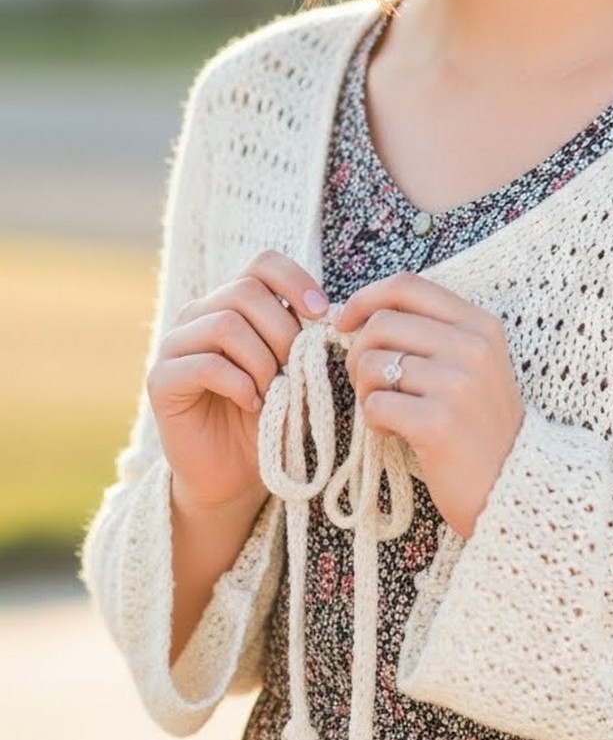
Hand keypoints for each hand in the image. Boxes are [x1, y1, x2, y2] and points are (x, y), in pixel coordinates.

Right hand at [147, 249, 328, 513]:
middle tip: (292, 370)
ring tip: (271, 392)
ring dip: (261, 361)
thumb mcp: (293, 371)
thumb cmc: (267, 418)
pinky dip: (239, 384)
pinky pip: (205, 364)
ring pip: (226, 324)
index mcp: (232, 303)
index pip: (262, 263)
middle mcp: (198, 314)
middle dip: (281, 331)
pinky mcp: (160, 379)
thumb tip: (325, 312)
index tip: (321, 312)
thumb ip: (301, 338)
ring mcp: (174, 345)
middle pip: (245, 291)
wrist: (231, 475)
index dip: (294, 280)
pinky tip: (251, 404)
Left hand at [337, 271, 525, 541]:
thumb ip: (432, 335)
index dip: (366, 298)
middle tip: (367, 382)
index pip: (408, 286)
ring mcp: (457, 384)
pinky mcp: (437, 423)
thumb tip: (362, 316)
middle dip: (358, 352)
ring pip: (372, 364)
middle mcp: (472, 347)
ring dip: (365, 390)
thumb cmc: (481, 426)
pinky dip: (373, 420)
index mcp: (480, 325)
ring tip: (387, 411)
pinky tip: (393, 432)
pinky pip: (375, 404)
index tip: (345, 321)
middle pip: (382, 323)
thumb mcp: (474, 365)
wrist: (513, 486)